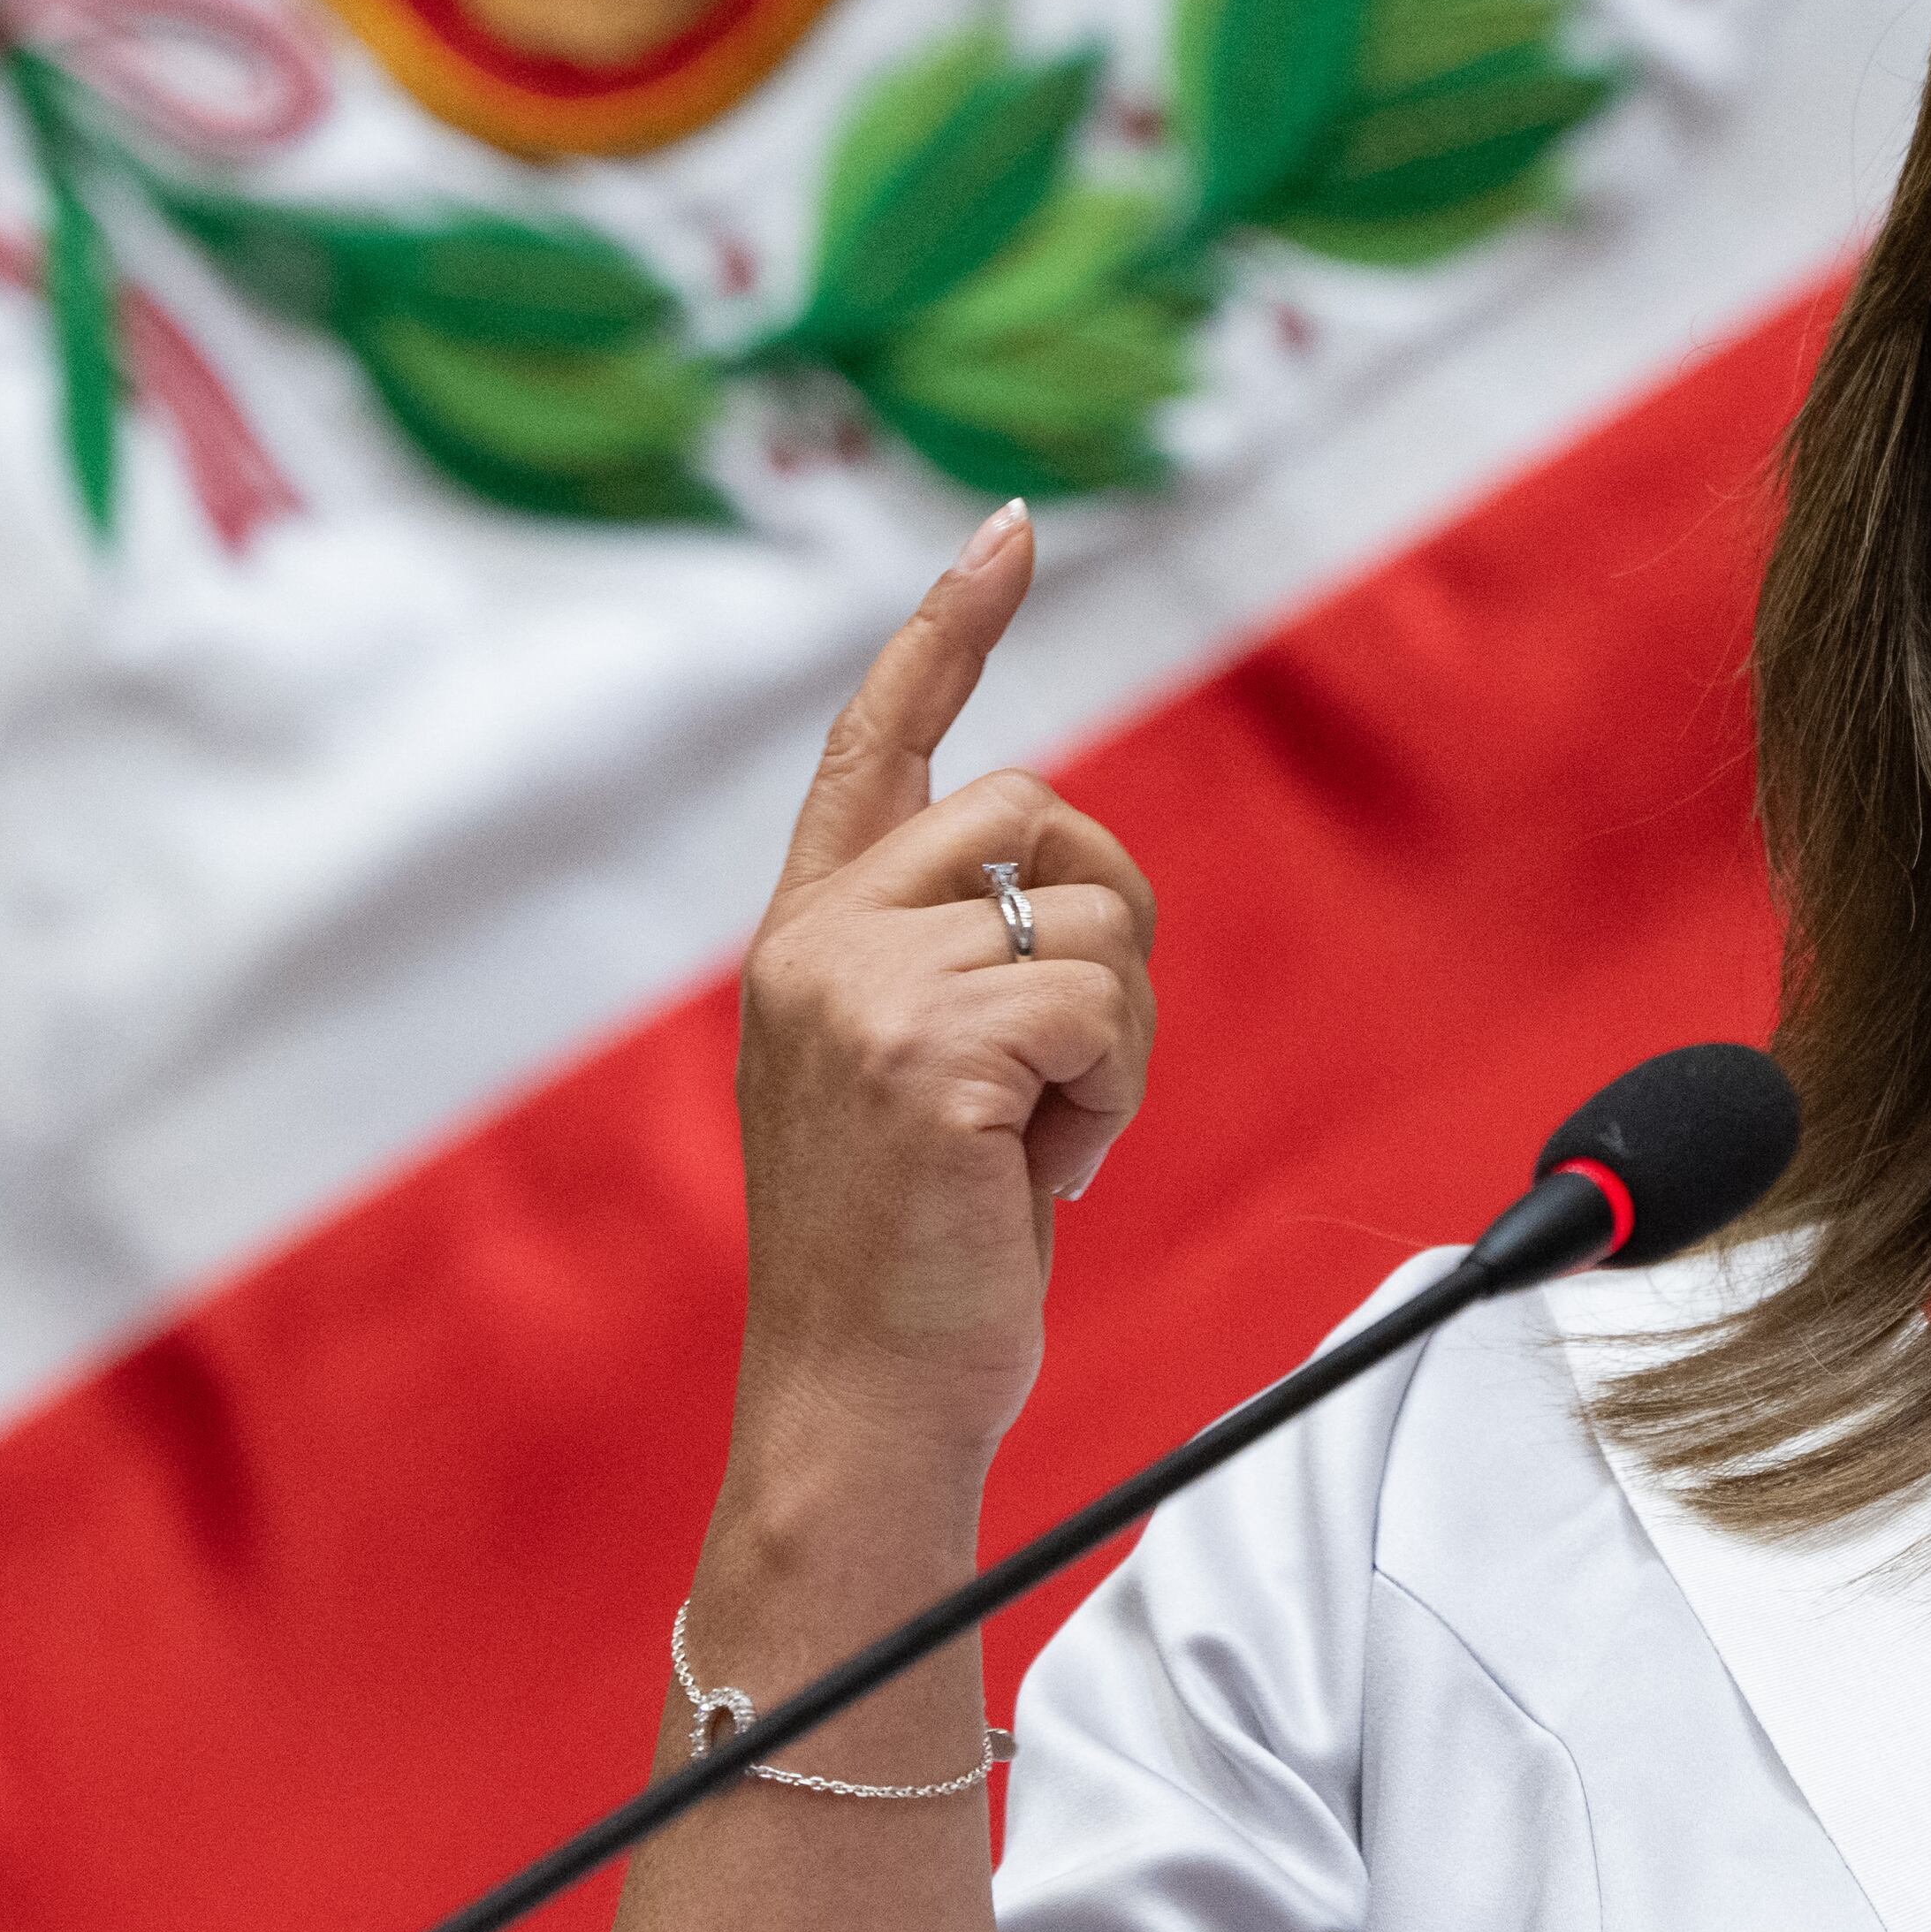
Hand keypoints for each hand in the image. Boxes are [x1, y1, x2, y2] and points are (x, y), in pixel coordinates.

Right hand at [730, 502, 1157, 1486]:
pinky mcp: (925, 1052)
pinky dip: (1116, 1094)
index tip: (1009, 531)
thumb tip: (1067, 880)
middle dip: (1109, 926)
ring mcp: (858, 989)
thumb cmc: (918, 1253)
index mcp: (809, 936)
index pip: (879, 740)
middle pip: (1042, 814)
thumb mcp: (925, 1073)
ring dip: (1121, 1038)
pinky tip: (1051, 1172)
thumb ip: (958, 963)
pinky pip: (1103, 1009)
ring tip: (1046, 1140)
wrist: (864, 1400)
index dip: (949, 629)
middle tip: (1075, 1066)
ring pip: (1096, 920)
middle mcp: (816, 940)